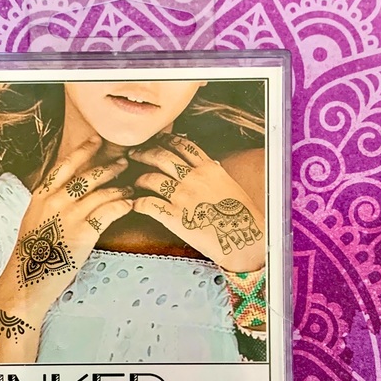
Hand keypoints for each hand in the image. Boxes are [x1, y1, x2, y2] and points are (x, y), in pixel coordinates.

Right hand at [0, 135, 131, 361]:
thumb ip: (50, 203)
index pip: (66, 165)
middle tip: (125, 162)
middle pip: (88, 176)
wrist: (28, 279)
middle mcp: (55, 200)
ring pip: (102, 193)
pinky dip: (122, 205)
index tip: (98, 140)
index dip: (84, 150)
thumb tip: (68, 193)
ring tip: (131, 187)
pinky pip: (109, 212)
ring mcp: (69, 215)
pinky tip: (130, 204)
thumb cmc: (33, 254)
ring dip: (120, 188)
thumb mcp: (35, 220)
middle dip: (110, 167)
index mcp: (42, 195)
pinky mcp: (84, 232)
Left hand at [130, 134, 264, 272]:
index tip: (156, 141)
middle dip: (144, 153)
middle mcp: (194, 178)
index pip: (182, 145)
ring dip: (139, 179)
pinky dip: (138, 203)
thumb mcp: (231, 186)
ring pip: (151, 178)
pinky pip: (148, 204)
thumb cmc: (242, 217)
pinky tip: (135, 204)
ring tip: (135, 182)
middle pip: (162, 157)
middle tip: (134, 155)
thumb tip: (208, 165)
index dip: (165, 141)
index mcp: (209, 169)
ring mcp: (182, 196)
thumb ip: (215, 174)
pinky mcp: (174, 216)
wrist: (245, 239)